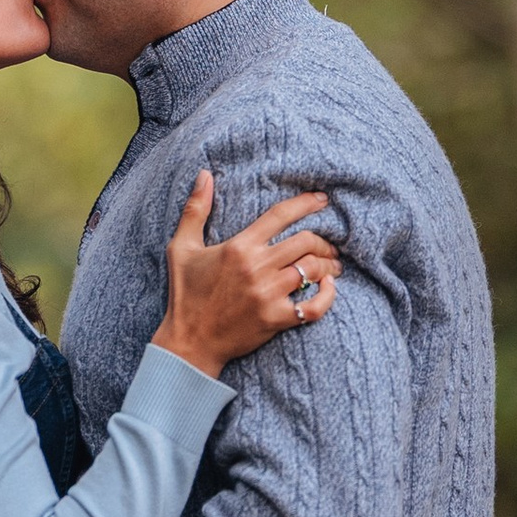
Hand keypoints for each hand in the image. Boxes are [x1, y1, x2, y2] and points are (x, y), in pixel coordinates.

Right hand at [152, 172, 336, 375]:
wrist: (189, 342)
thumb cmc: (186, 294)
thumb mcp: (182, 248)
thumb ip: (195, 210)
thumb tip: (204, 174)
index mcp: (238, 246)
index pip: (280, 216)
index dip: (306, 204)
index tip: (322, 200)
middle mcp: (256, 267)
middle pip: (305, 242)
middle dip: (323, 240)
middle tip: (329, 243)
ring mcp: (268, 295)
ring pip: (312, 269)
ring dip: (329, 264)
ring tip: (334, 265)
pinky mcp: (275, 319)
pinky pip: (314, 307)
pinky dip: (328, 296)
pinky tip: (329, 287)